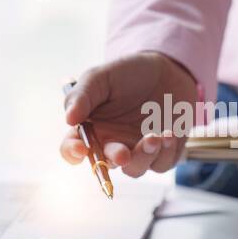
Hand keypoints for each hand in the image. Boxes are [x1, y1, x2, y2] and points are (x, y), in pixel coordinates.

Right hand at [61, 52, 197, 176]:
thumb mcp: (100, 77)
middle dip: (114, 159)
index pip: (72, 148)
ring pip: (135, 169)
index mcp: (90, 129)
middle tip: (123, 154)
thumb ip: (82, 95)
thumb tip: (69, 118)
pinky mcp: (161, 153)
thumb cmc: (128, 73)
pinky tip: (169, 133)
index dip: (73, 153)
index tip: (81, 148)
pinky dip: (165, 152)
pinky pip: (161, 164)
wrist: (166, 69)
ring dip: (144, 156)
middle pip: (105, 164)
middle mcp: (110, 144)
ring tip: (155, 135)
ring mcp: (136, 151)